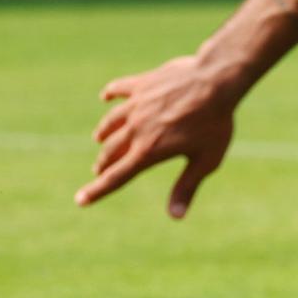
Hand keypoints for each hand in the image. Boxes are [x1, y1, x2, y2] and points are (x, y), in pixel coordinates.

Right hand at [76, 54, 236, 218]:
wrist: (217, 80)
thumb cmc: (216, 122)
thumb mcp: (206, 160)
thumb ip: (187, 187)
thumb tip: (176, 217)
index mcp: (149, 150)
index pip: (116, 177)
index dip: (97, 191)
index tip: (80, 200)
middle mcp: (136, 129)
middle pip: (110, 151)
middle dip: (103, 163)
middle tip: (100, 170)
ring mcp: (137, 105)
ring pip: (110, 122)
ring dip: (103, 133)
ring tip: (100, 139)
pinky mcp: (142, 84)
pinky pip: (119, 89)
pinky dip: (110, 94)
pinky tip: (106, 97)